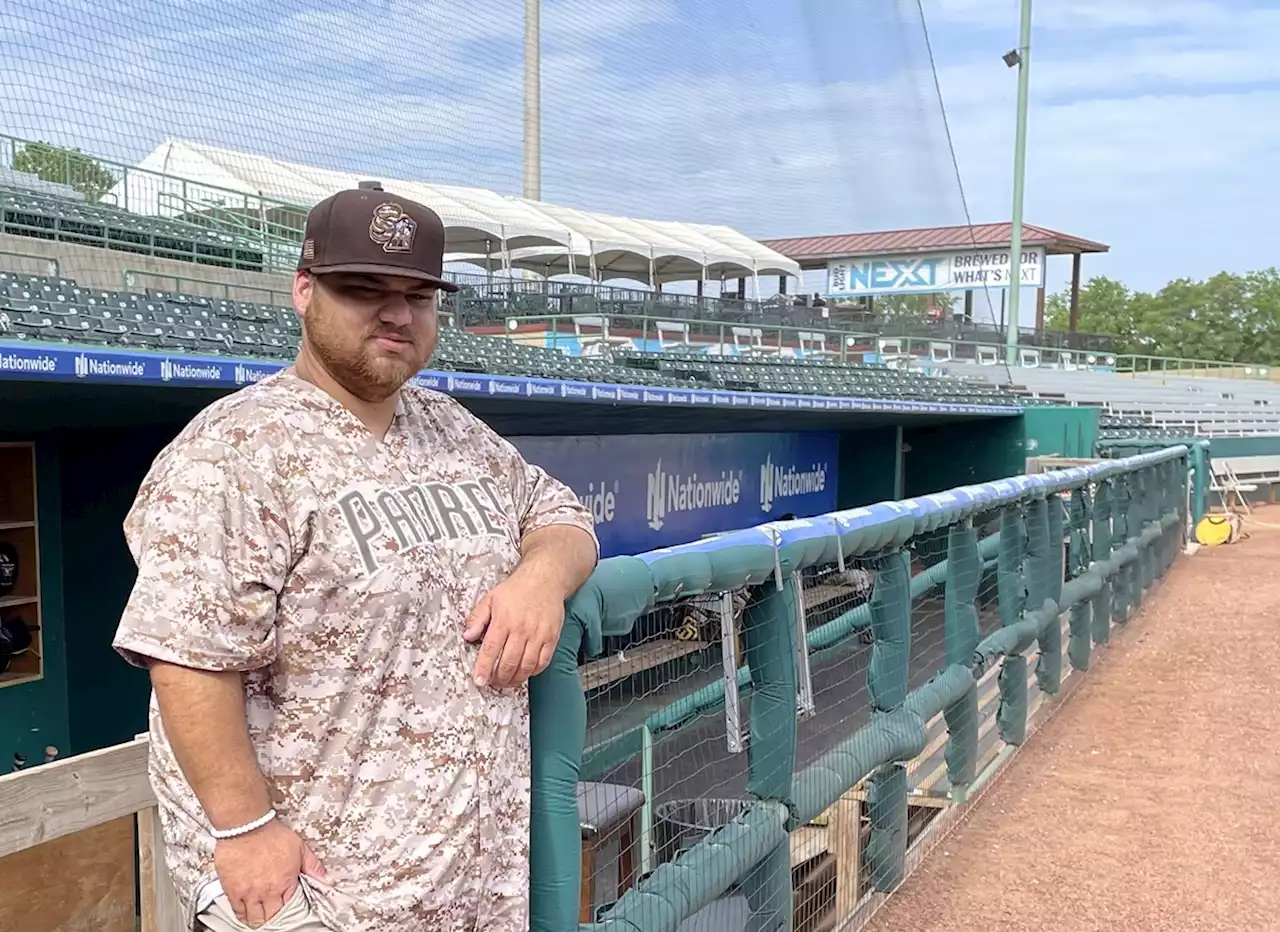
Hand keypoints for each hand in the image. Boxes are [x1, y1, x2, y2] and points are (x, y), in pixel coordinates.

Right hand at [213, 818, 326, 927]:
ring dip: (259, 920)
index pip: (290, 910)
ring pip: (254, 919)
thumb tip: (326, 879)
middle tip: (274, 915)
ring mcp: (249, 893)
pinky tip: (247, 913)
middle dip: (274, 919)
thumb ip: (313, 866)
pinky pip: (237, 912)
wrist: (247, 826)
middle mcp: (267, 892)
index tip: (289, 911)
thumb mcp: (300, 847)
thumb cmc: (272, 834)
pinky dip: (243, 915)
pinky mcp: (233, 891)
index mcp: (285, 883)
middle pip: (271, 918)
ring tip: (261, 916)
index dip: (290, 913)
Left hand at [463, 574, 565, 689]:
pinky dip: (533, 672)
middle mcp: (521, 629)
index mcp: (504, 620)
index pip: (491, 649)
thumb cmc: (517, 590)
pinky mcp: (551, 637)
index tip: (479, 680)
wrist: (544, 579)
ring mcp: (538, 635)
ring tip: (507, 682)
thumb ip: (477, 618)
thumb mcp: (491, 599)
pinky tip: (525, 672)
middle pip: (509, 663)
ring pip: (526, 666)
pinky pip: (543, 662)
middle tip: (493, 683)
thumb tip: (468, 636)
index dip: (483, 668)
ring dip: (515, 679)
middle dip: (499, 679)